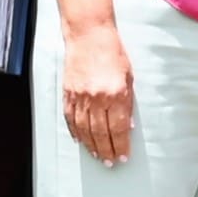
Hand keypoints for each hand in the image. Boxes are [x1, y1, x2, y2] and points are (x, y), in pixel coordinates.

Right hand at [60, 12, 136, 163]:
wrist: (88, 34)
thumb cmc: (112, 52)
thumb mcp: (129, 76)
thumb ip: (128, 102)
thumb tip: (127, 126)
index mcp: (115, 93)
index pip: (118, 128)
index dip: (121, 146)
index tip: (123, 157)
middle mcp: (97, 97)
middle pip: (100, 133)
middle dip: (106, 151)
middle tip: (110, 162)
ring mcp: (80, 96)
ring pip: (84, 129)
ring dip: (91, 145)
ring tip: (97, 156)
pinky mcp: (68, 92)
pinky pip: (71, 118)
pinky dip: (75, 131)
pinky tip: (80, 140)